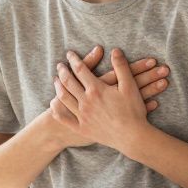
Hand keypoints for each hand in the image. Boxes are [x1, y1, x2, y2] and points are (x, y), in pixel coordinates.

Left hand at [47, 45, 169, 148]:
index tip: (70, 54)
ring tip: (56, 81)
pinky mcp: (82, 128)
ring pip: (64, 98)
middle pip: (68, 82)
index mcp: (96, 89)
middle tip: (60, 65)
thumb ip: (121, 67)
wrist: (132, 137)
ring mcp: (82, 116)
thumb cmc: (133, 110)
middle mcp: (86, 101)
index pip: (80, 70)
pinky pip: (64, 118)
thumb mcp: (129, 86)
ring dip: (58, 87)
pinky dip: (57, 110)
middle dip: (63, 71)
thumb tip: (115, 50)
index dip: (74, 60)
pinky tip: (54, 104)